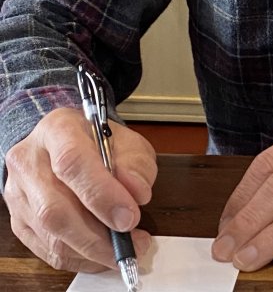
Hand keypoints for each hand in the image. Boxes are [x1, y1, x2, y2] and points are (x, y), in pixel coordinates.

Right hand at [4, 106, 156, 272]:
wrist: (63, 146)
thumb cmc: (96, 143)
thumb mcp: (126, 140)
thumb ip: (135, 163)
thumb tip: (137, 193)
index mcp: (57, 129)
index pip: (72, 162)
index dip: (102, 195)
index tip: (130, 216)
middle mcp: (29, 160)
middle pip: (54, 209)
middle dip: (98, 235)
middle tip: (131, 243)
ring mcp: (18, 194)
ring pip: (50, 236)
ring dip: (92, 252)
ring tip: (122, 250)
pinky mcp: (19, 222)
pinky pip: (47, 252)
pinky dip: (80, 259)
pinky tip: (102, 254)